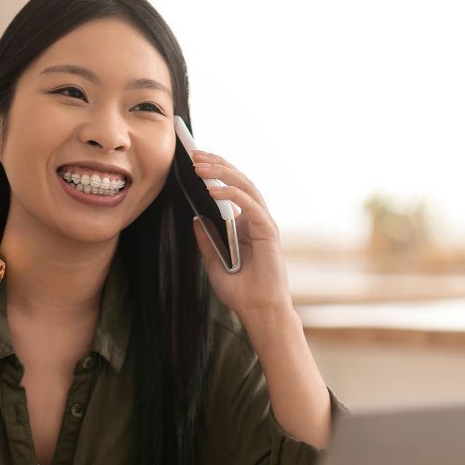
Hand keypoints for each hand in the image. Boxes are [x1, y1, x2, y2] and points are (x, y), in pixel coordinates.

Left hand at [191, 151, 292, 327]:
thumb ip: (206, 241)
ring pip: (246, 188)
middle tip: (195, 154)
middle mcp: (256, 220)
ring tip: (200, 166)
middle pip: (239, 182)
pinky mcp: (268, 231)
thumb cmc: (241, 291)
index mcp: (245, 226)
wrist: (259, 311)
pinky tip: (214, 190)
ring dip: (222, 174)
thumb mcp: (213, 264)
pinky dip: (232, 195)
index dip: (216, 173)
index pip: (231, 190)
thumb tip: (195, 219)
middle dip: (217, 166)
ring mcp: (264, 224)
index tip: (196, 160)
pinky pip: (250, 206)